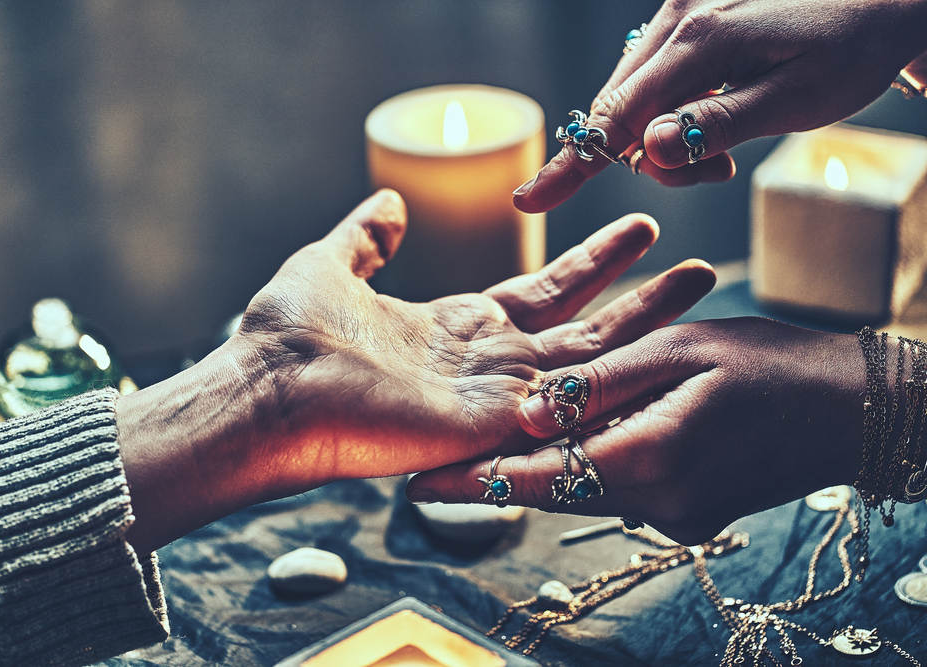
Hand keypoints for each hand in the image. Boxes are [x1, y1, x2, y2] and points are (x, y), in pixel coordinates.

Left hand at [116, 190, 715, 554]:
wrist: (267, 392)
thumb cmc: (287, 335)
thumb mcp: (329, 263)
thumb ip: (366, 235)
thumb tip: (392, 205)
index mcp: (458, 326)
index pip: (545, 291)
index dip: (593, 263)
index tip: (636, 231)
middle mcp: (488, 363)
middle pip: (583, 325)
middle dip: (640, 296)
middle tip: (693, 266)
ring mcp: (494, 396)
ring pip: (590, 358)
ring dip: (646, 327)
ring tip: (698, 291)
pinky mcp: (491, 422)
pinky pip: (567, 400)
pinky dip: (617, 379)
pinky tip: (669, 358)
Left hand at [407, 318, 873, 545]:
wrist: (843, 412)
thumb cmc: (768, 368)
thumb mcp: (678, 352)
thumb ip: (598, 382)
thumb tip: (527, 410)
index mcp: (647, 460)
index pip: (536, 479)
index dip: (473, 482)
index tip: (419, 483)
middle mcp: (654, 503)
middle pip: (549, 490)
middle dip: (493, 475)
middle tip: (435, 462)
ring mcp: (672, 516)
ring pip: (577, 490)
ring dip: (534, 468)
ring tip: (482, 445)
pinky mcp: (684, 513)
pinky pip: (612, 489)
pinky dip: (581, 464)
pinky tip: (559, 438)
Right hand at [514, 0, 926, 210]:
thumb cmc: (852, 49)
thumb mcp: (796, 100)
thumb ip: (716, 125)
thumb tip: (646, 149)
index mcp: (702, 42)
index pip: (618, 116)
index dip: (575, 165)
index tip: (530, 199)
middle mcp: (680, 18)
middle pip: (621, 108)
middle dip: (650, 156)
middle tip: (717, 171)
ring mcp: (682, 10)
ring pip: (635, 94)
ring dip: (665, 134)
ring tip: (727, 142)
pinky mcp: (689, 10)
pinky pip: (654, 73)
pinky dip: (673, 108)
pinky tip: (717, 109)